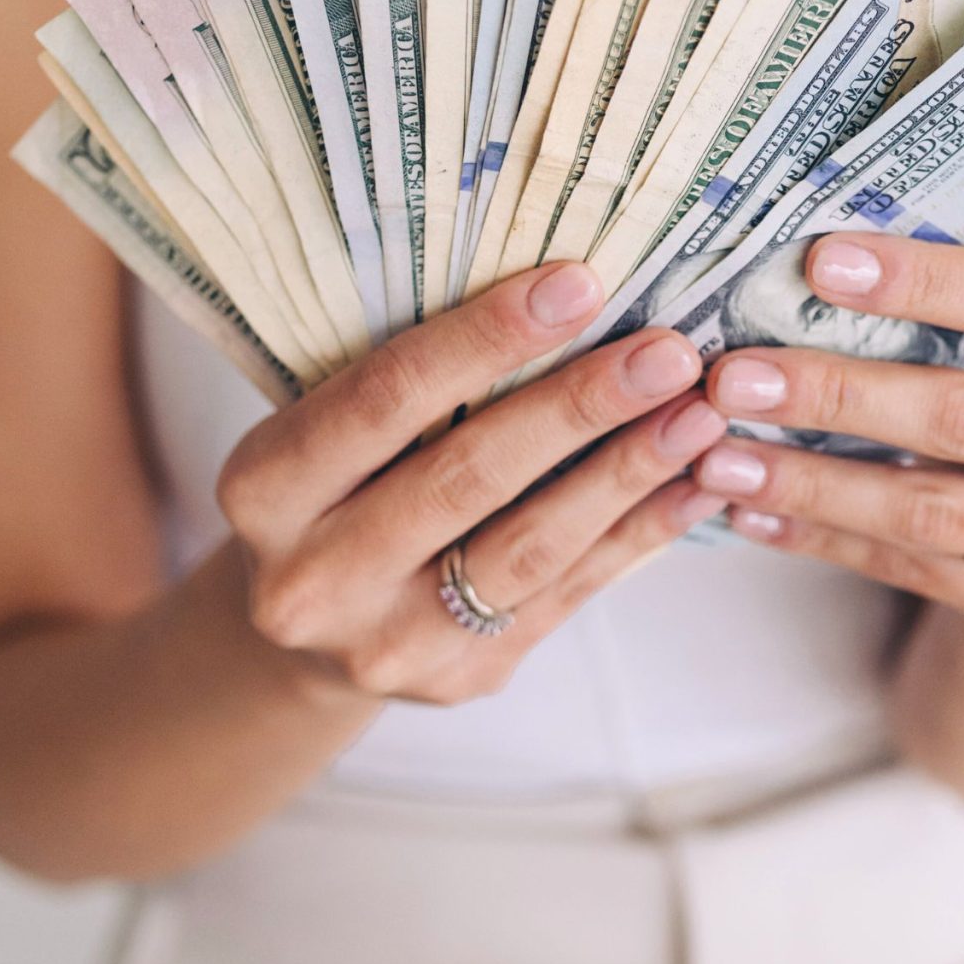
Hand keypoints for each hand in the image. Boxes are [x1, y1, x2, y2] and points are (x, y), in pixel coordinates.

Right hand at [217, 264, 728, 703]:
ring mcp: (387, 643)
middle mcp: (314, 578)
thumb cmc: (331, 493)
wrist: (302, 637)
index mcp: (264, 490)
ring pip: (530, 548)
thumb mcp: (325, 434)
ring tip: (698, 414)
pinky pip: (568, 595)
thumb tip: (563, 297)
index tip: (578, 284)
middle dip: (578, 407)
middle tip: (665, 352)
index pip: (385, 399)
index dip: (485, 339)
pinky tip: (694, 484)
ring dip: (625, 474)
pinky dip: (638, 534)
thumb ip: (409, 387)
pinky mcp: (460, 678)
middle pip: (467, 477)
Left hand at [692, 235, 963, 636]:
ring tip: (721, 459)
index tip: (820, 262)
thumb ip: (959, 299)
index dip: (925, 280)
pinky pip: (912, 570)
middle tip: (736, 377)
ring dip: (813, 483)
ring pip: (931, 510)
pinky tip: (751, 514)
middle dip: (838, 393)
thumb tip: (814, 250)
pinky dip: (822, 539)